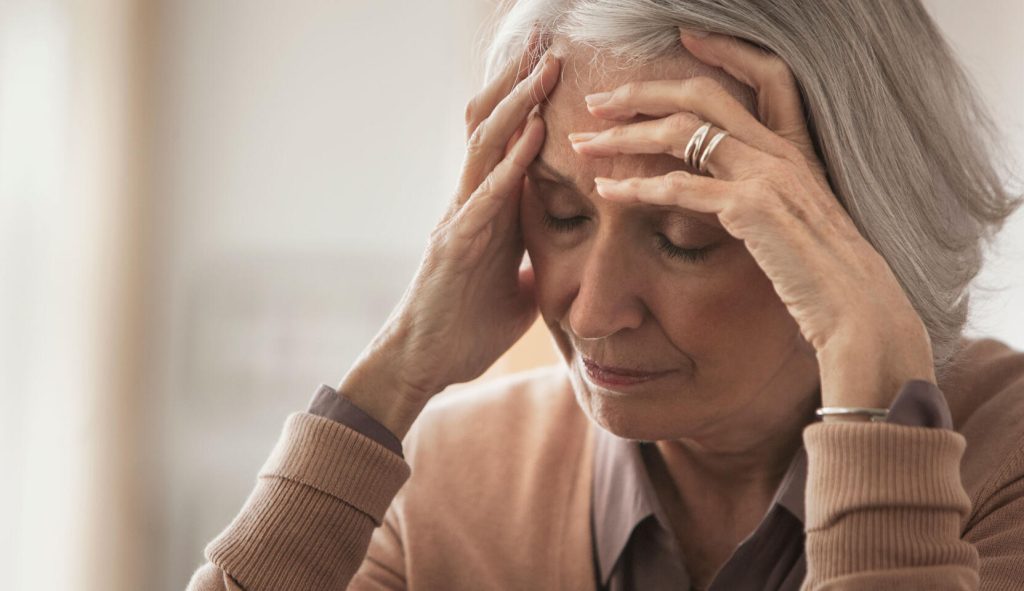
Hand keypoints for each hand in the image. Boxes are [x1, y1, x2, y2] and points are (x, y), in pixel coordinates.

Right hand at [342, 29, 560, 433]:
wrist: (423, 365)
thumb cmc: (466, 329)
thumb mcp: (516, 289)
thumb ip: (532, 261)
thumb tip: (561, 255)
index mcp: (488, 212)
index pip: (507, 142)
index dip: (528, 102)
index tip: (553, 65)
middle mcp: (471, 204)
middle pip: (493, 128)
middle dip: (520, 83)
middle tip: (547, 41)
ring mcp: (459, 220)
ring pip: (487, 147)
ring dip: (519, 105)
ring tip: (546, 66)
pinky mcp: (455, 246)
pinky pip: (487, 196)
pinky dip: (513, 162)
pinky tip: (535, 132)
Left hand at [567, 29, 934, 407]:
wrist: (858, 308)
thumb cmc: (826, 275)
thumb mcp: (800, 221)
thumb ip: (766, 196)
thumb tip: (729, 196)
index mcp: (798, 149)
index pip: (769, 74)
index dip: (727, 49)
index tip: (684, 36)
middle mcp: (782, 152)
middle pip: (703, 95)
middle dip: (643, 92)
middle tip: (597, 100)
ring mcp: (768, 175)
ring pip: (681, 132)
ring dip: (624, 135)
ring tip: (584, 144)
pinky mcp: (751, 209)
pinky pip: (679, 187)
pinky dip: (635, 188)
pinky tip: (607, 191)